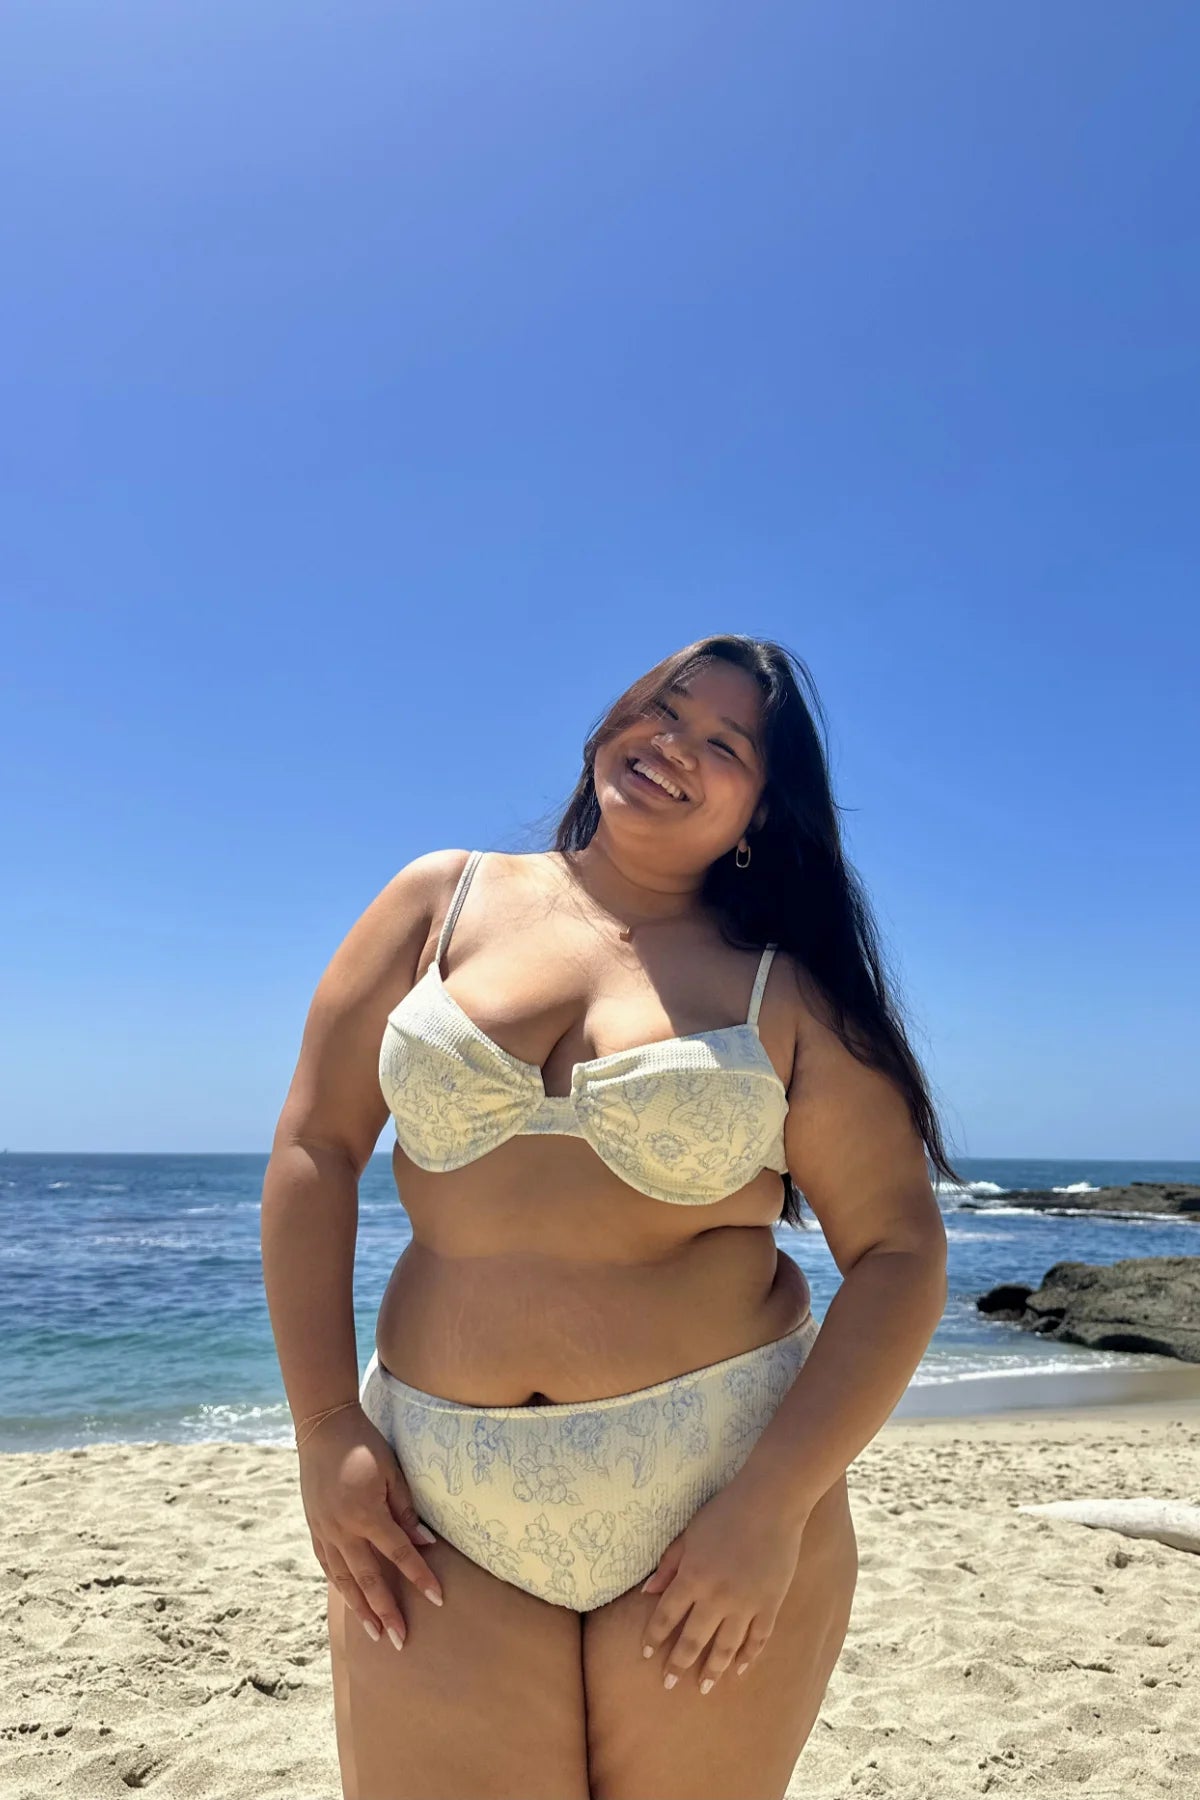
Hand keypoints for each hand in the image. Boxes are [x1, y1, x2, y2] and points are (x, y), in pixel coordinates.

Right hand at [297, 1404, 443, 1650]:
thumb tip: (424, 1543)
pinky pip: (327, 1565)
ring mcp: (324, 1531)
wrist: (324, 1429)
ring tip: (374, 1634)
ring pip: (344, 1580)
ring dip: (360, 1609)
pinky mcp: (314, 1528)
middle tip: (400, 1640)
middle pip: (368, 1580)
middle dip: (386, 1612)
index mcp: (366, 1514)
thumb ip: (406, 1510)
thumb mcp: (392, 1472)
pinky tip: (351, 1600)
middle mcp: (342, 1529)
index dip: (420, 1577)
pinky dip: (340, 1586)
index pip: (399, 1554)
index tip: (437, 1598)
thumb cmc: (365, 1446)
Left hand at [638, 1474, 809, 1692]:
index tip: (646, 1655)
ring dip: (712, 1669)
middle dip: (678, 1665)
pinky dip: (748, 1656)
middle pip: (693, 1640)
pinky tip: (738, 1669)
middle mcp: (716, 1597)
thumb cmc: (725, 1512)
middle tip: (668, 1684)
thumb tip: (647, 1593)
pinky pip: (757, 1639)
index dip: (653, 1638)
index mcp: (692, 1577)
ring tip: (704, 1687)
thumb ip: (669, 1564)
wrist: (770, 1502)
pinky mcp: (770, 1604)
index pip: (666, 1617)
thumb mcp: (689, 1533)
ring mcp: (745, 1604)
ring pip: (725, 1647)